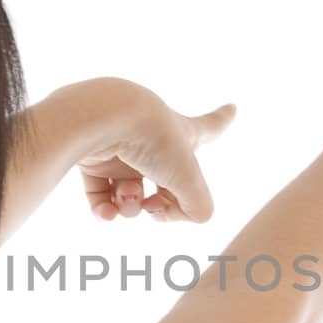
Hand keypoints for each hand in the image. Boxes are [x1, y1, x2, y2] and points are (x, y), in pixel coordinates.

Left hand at [72, 78, 236, 222]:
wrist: (100, 118)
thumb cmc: (150, 139)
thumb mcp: (187, 179)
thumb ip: (197, 206)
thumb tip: (170, 215)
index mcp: (181, 133)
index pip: (209, 128)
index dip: (223, 121)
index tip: (232, 107)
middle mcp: (151, 139)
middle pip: (163, 181)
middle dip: (162, 203)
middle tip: (155, 205)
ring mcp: (120, 148)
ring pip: (130, 196)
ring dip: (131, 206)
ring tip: (126, 195)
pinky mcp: (91, 158)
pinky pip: (99, 197)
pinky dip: (104, 211)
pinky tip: (107, 214)